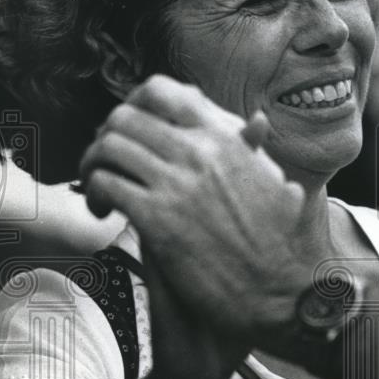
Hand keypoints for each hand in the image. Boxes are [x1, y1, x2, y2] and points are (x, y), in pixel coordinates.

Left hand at [79, 75, 314, 344]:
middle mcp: (199, 150)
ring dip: (94, 166)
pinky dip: (95, 195)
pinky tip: (105, 212)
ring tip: (101, 188)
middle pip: (124, 117)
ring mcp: (177, 183)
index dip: (133, 104)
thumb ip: (256, 149)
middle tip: (108, 162)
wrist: (282, 287)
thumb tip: (258, 121)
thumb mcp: (277, 181)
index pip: (160, 91)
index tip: (128, 128)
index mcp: (224, 135)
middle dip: (107, 137)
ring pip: (108, 149)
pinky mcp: (158, 218)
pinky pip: (105, 185)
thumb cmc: (284, 238)